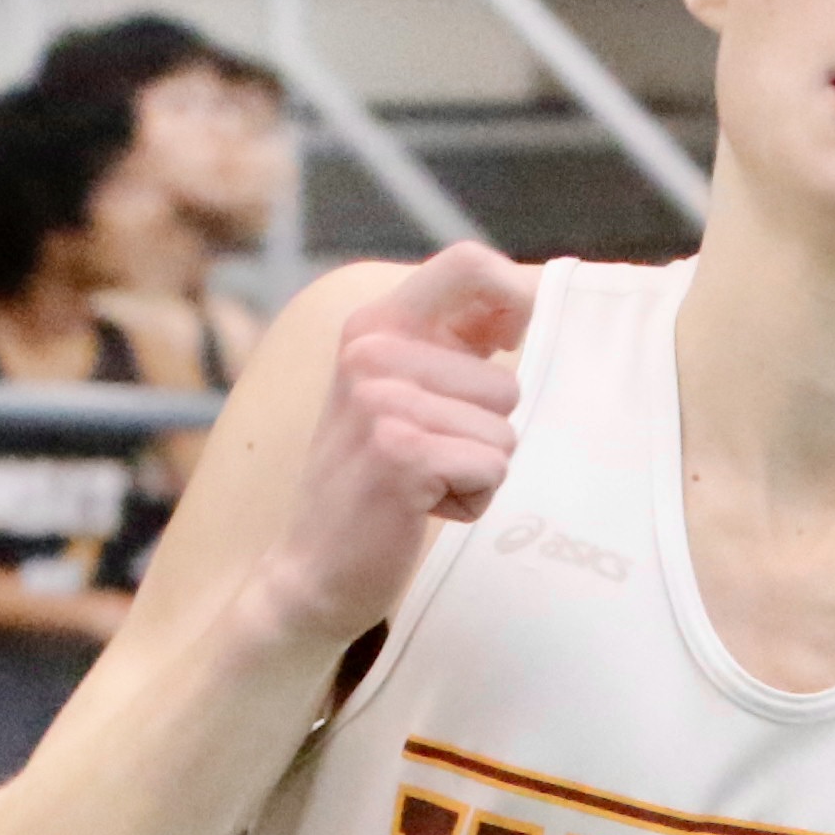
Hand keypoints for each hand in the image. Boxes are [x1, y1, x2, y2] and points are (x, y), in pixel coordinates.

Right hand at [257, 242, 534, 648]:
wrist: (313, 570)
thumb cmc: (371, 480)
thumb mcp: (399, 393)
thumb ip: (451, 344)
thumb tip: (521, 299)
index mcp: (372, 325)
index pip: (467, 264)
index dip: (514, 297)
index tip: (510, 341)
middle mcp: (371, 352)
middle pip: (504, 381)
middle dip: (483, 434)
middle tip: (423, 459)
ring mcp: (382, 401)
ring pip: (504, 431)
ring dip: (476, 470)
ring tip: (421, 483)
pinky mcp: (402, 453)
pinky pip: (493, 469)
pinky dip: (470, 500)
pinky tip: (421, 507)